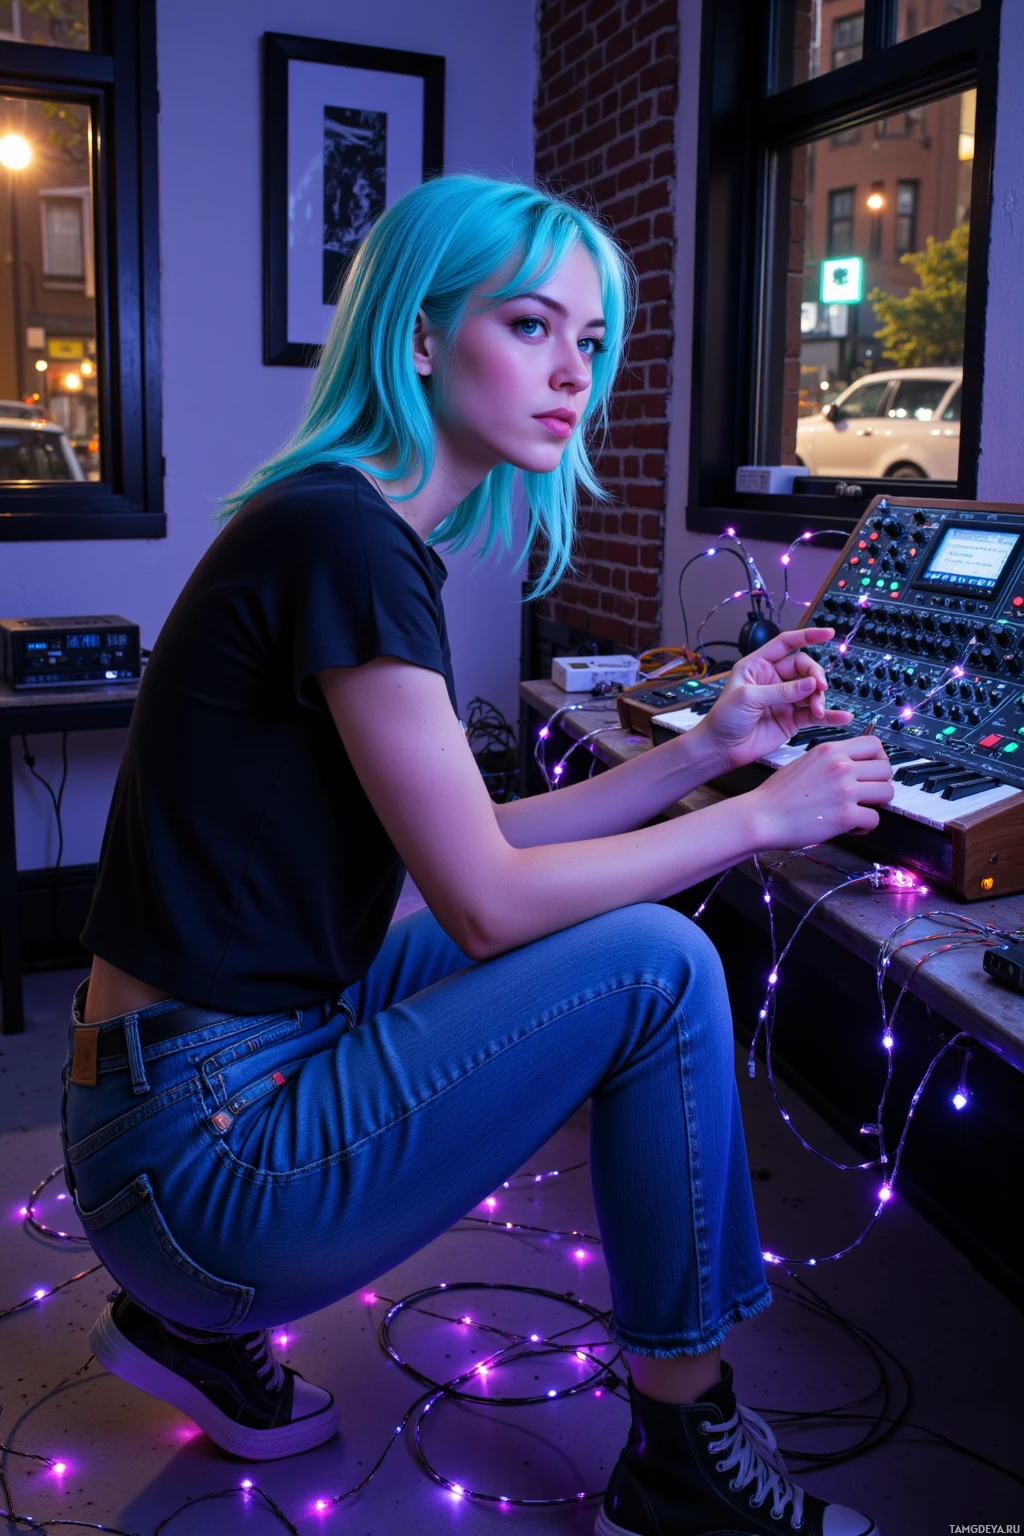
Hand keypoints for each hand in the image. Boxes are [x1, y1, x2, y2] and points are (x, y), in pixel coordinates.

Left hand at [699, 627, 851, 771]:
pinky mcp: (791, 720)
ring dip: (819, 698)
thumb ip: (781, 690)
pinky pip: (813, 714)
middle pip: (804, 668)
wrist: (721, 749)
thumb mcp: (748, 698)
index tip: (828, 633)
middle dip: (815, 676)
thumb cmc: (723, 719)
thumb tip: (810, 683)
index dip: (807, 636)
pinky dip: (829, 715)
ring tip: (817, 710)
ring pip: (811, 691)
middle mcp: (773, 680)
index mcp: (758, 666)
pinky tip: (843, 716)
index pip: (786, 644)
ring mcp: (784, 700)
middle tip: (819, 688)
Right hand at [748, 734, 893, 847]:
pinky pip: (875, 819)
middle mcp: (841, 767)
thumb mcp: (804, 761)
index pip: (874, 745)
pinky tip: (850, 826)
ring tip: (859, 810)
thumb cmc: (777, 794)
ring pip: (886, 793)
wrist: (762, 817)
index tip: (872, 770)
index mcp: (830, 751)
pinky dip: (864, 827)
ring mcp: (845, 791)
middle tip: (865, 794)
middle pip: (886, 769)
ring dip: (875, 804)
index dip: (878, 759)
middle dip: (878, 783)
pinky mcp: (845, 815)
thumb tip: (853, 765)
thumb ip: (830, 760)